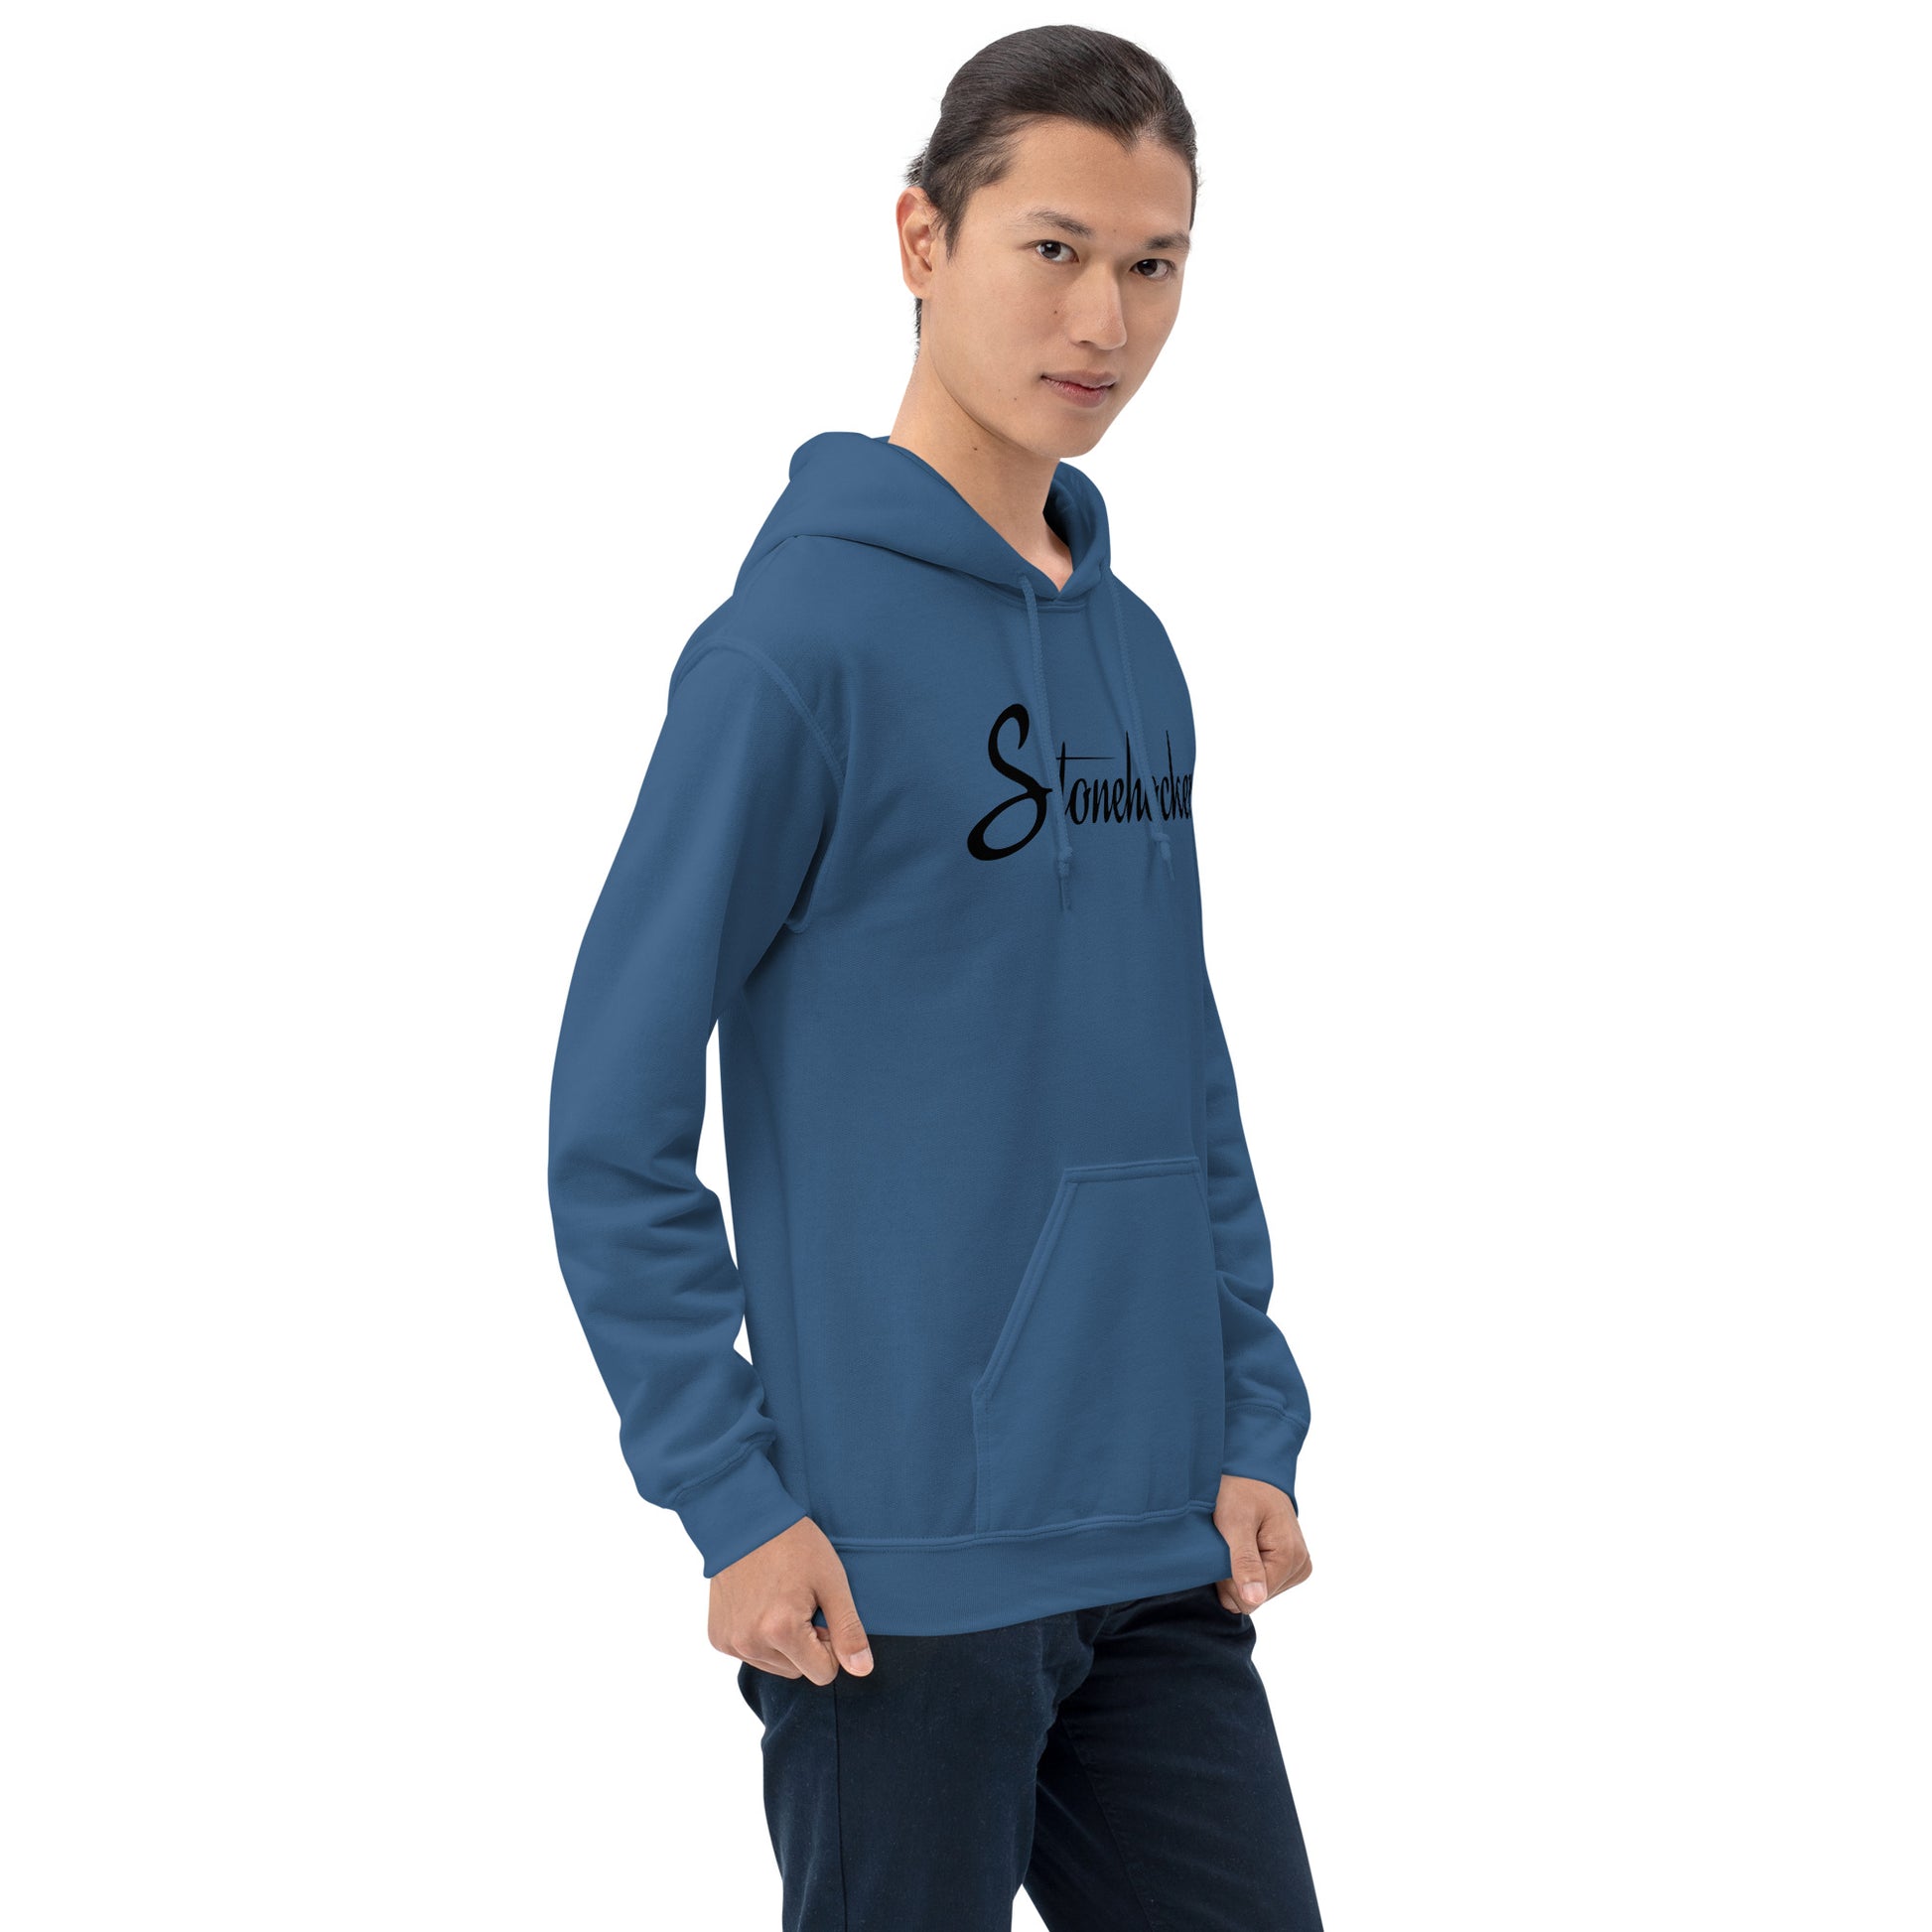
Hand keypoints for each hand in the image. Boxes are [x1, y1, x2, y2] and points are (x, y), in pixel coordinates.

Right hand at [707, 1515, 874, 1683]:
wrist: (743, 1519)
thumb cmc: (793, 1544)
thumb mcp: (831, 1581)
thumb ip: (848, 1630)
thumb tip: (862, 1670)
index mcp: (781, 1631)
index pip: (823, 1673)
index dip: (831, 1643)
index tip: (822, 1611)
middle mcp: (750, 1644)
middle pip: (798, 1671)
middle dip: (807, 1644)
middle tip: (802, 1602)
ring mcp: (730, 1643)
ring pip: (775, 1665)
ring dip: (784, 1643)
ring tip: (780, 1600)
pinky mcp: (717, 1638)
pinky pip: (751, 1654)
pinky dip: (760, 1637)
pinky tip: (760, 1604)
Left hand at [1212, 1473, 1311, 1614]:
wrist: (1249, 1471)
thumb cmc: (1240, 1491)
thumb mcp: (1234, 1522)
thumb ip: (1245, 1561)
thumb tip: (1255, 1599)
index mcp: (1291, 1556)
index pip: (1251, 1600)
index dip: (1228, 1580)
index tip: (1223, 1551)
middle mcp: (1300, 1565)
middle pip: (1254, 1599)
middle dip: (1234, 1577)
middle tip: (1228, 1544)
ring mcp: (1297, 1566)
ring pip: (1257, 1593)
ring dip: (1239, 1572)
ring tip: (1237, 1542)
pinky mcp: (1291, 1565)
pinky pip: (1262, 1584)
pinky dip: (1247, 1569)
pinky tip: (1245, 1547)